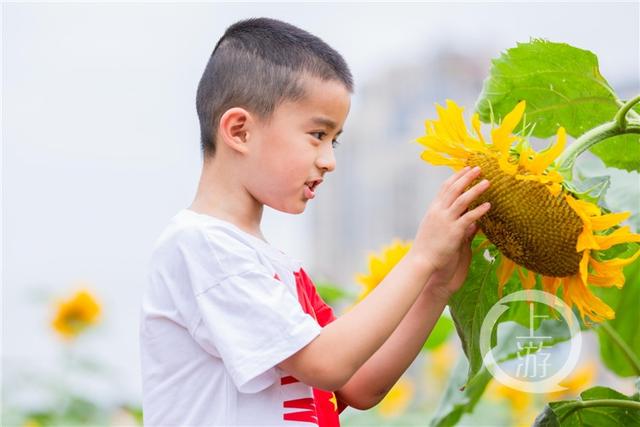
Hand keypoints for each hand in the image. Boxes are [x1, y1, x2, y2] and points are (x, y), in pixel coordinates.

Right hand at [407, 166, 489, 296]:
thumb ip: (451, 222)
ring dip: (475, 189)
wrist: (421, 261)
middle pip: (454, 189)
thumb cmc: (428, 247)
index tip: (466, 168)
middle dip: (467, 177)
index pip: (445, 188)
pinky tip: (488, 205)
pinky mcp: (453, 232)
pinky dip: (479, 210)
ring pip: (462, 200)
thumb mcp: (437, 230)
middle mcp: (439, 212)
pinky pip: (468, 217)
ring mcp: (446, 221)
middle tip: (479, 168)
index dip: (456, 177)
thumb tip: (469, 221)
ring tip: (487, 182)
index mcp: (434, 209)